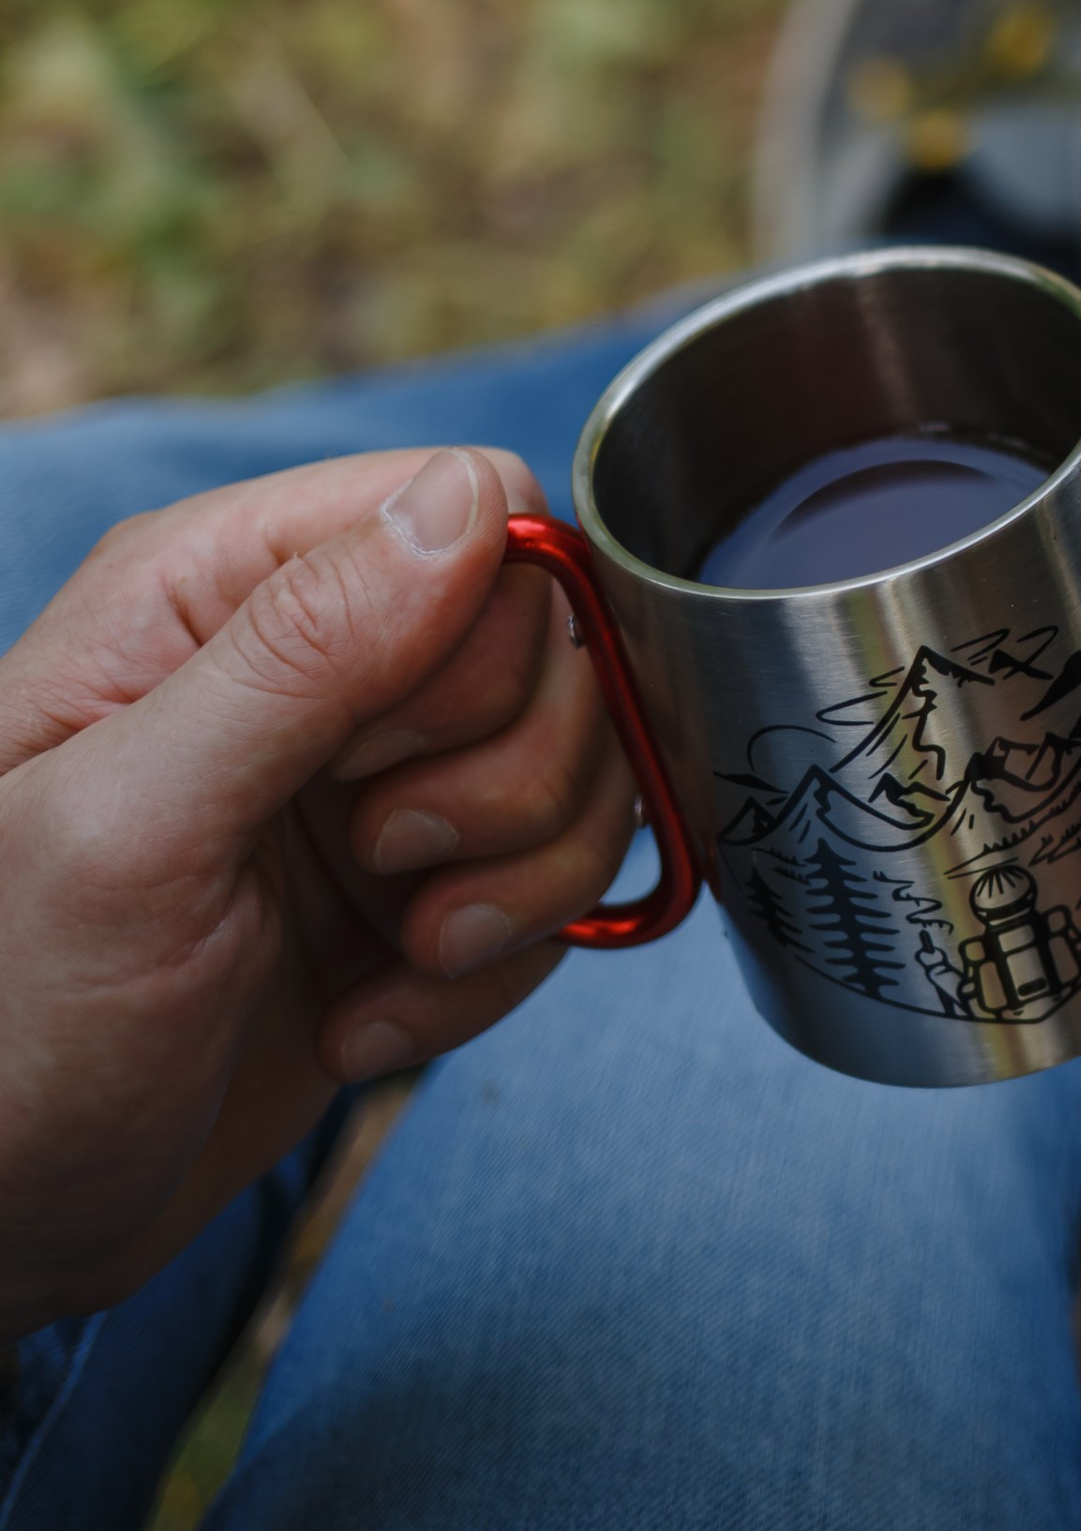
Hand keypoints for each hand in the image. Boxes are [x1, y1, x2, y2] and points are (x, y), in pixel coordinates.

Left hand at [0, 445, 633, 1341]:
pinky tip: (368, 1022)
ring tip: (396, 960)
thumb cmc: (3, 1026)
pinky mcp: (410, 894)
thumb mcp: (132, 829)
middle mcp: (311, 663)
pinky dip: (491, 973)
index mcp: (218, 589)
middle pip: (548, 644)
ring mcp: (369, 780)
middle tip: (379, 866)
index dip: (480, 638)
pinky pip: (549, 889)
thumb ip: (299, 652)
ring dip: (516, 888)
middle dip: (504, 782)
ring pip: (574, 765)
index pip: (474, 510)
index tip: (382, 761)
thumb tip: (469, 504)